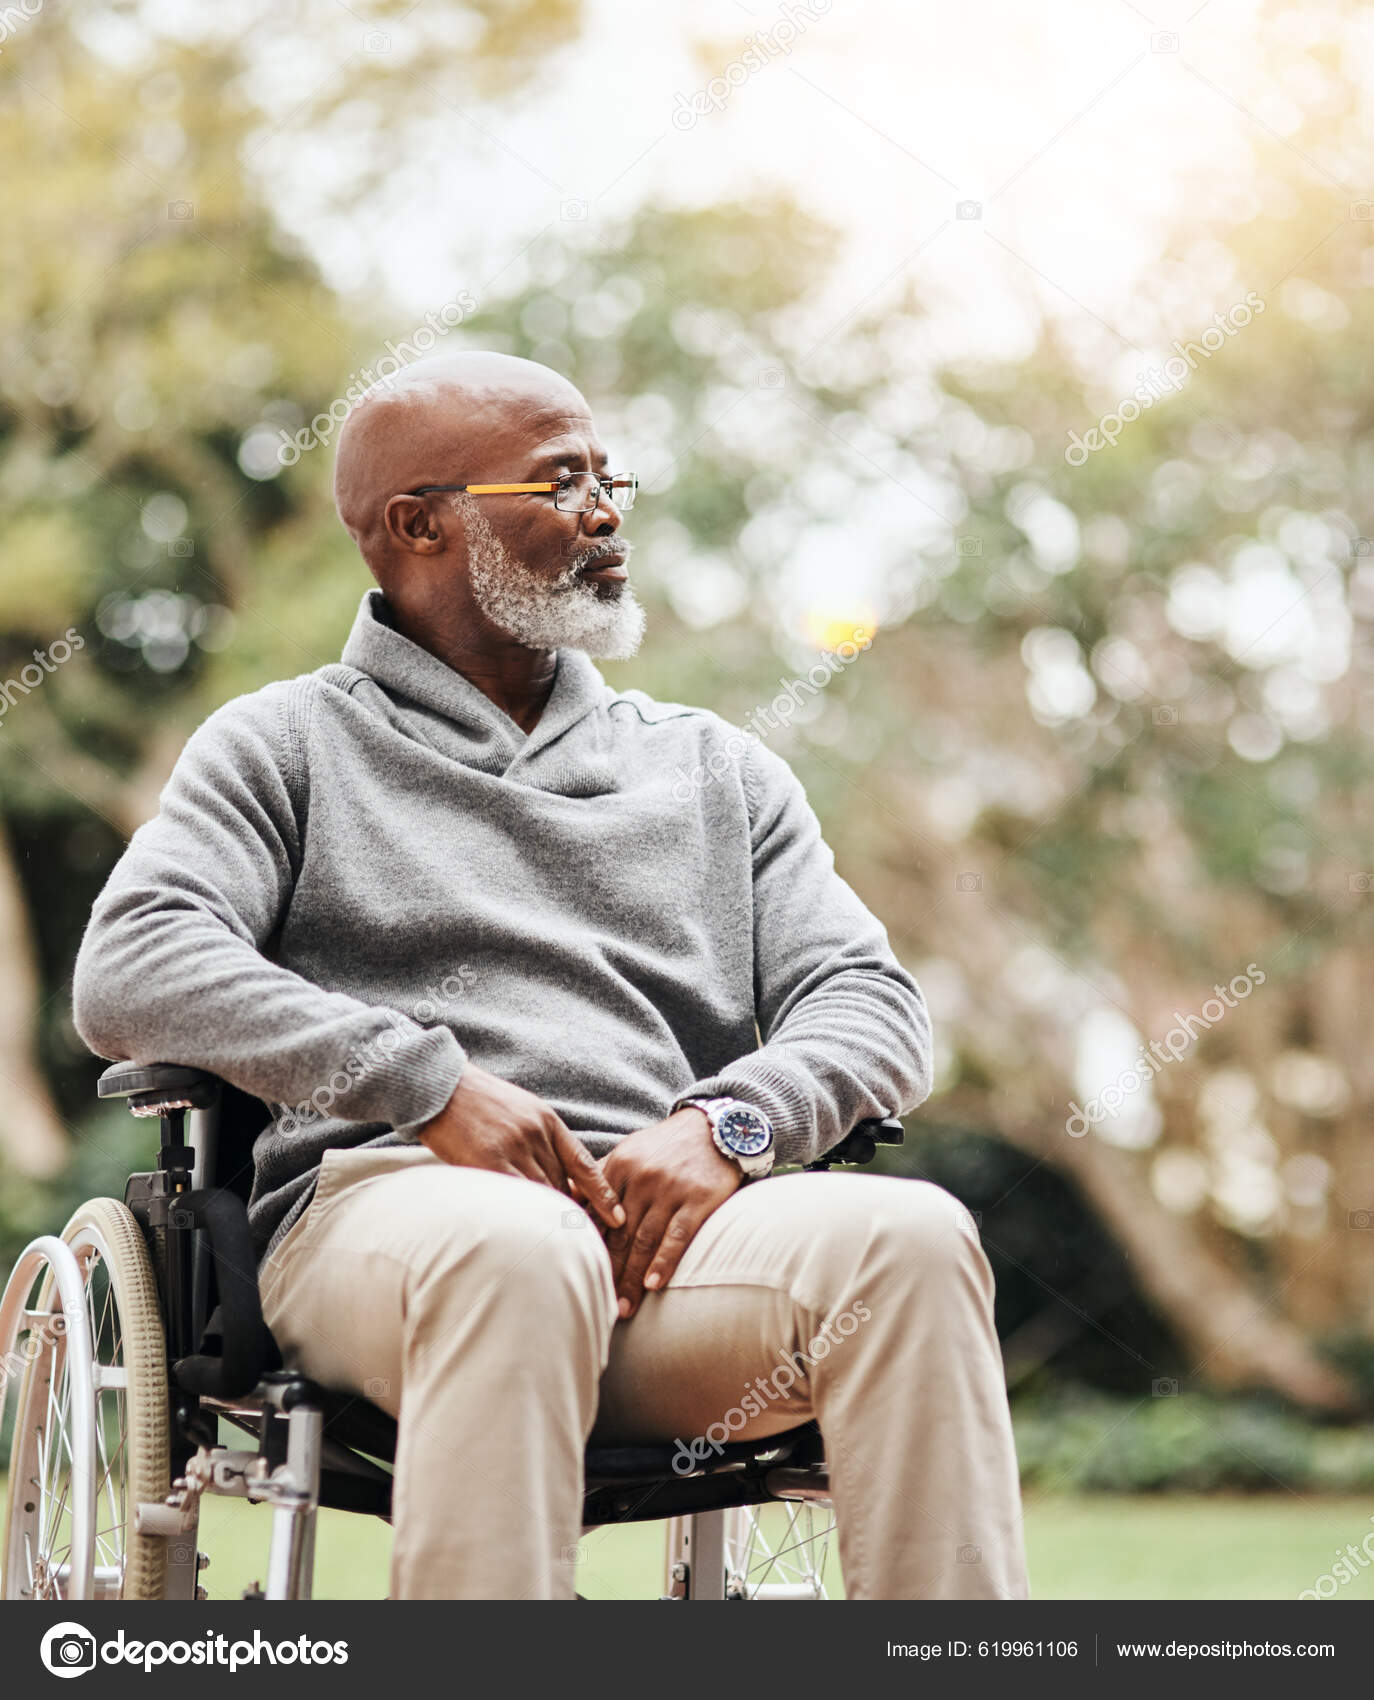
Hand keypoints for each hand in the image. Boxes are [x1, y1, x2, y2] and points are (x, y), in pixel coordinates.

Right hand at [415, 1063, 624, 1232]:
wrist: (440, 1086)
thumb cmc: (479, 1103)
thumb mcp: (521, 1111)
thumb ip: (541, 1141)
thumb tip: (558, 1181)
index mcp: (548, 1121)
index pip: (584, 1164)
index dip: (603, 1194)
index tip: (618, 1218)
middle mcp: (536, 1134)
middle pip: (563, 1186)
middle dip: (571, 1215)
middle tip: (584, 1245)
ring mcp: (513, 1147)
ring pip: (541, 1194)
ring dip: (548, 1220)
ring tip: (558, 1249)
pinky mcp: (488, 1161)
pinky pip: (513, 1195)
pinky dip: (522, 1216)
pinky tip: (526, 1233)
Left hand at [597, 1107, 742, 1318]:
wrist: (714, 1128)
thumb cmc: (665, 1146)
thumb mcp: (629, 1150)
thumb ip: (600, 1174)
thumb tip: (565, 1196)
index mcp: (620, 1166)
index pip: (597, 1214)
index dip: (587, 1248)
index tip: (578, 1276)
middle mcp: (643, 1178)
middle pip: (619, 1233)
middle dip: (608, 1271)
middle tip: (600, 1304)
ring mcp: (671, 1189)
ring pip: (645, 1240)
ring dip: (632, 1277)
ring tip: (624, 1308)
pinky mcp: (699, 1199)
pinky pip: (678, 1236)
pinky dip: (665, 1262)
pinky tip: (653, 1284)